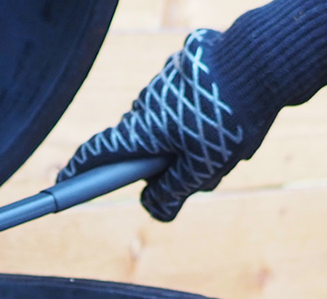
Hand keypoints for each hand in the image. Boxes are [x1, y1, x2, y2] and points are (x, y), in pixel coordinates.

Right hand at [58, 0, 326, 220]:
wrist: (263, 60)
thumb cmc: (230, 118)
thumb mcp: (204, 167)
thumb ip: (173, 191)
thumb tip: (155, 210)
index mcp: (142, 129)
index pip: (98, 154)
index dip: (79, 171)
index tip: (62, 182)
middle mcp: (145, 103)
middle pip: (141, 141)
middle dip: (165, 160)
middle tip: (204, 171)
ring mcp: (166, 80)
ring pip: (168, 119)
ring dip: (188, 135)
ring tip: (231, 140)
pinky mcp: (187, 65)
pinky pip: (187, 95)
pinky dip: (202, 109)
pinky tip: (235, 111)